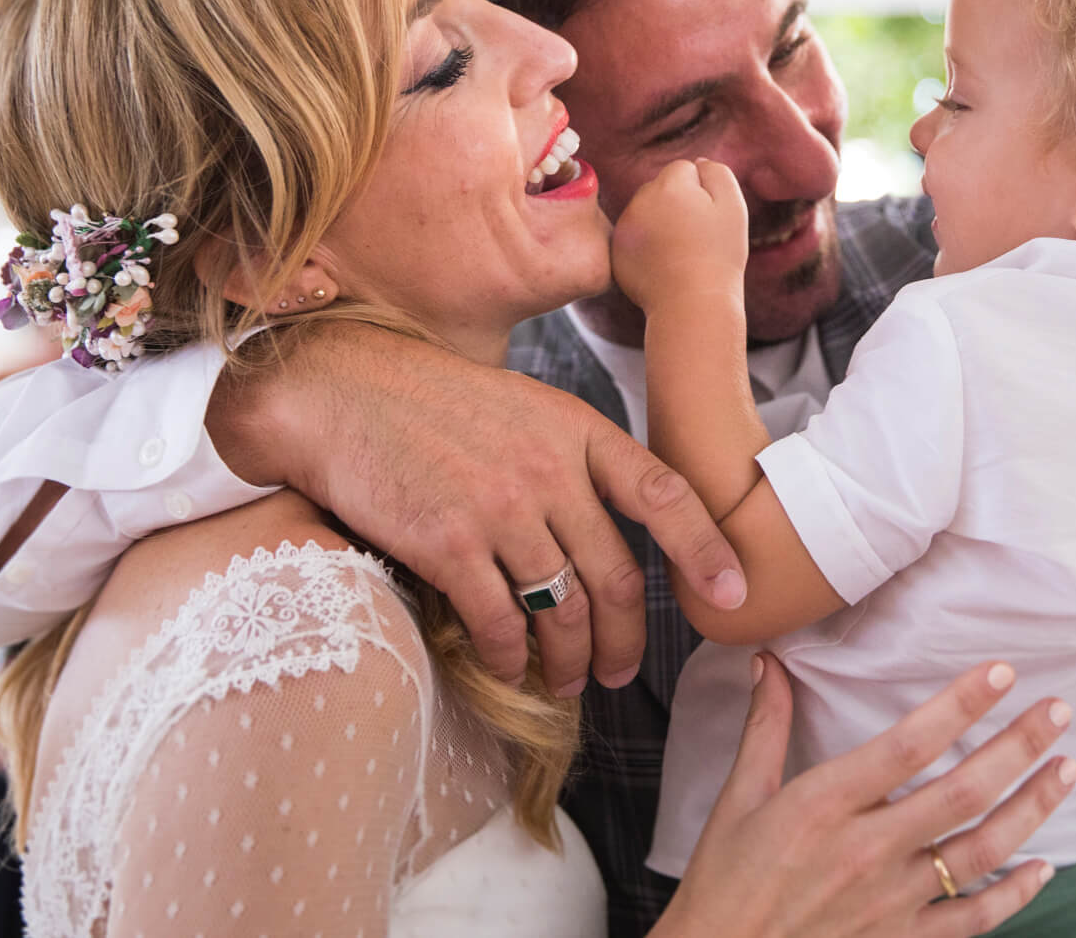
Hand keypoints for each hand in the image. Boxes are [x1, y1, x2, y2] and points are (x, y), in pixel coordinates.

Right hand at [208, 322, 747, 694]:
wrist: (340, 392)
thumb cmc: (431, 403)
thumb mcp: (523, 406)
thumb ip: (571, 458)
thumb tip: (606, 531)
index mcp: (578, 430)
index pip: (665, 494)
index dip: (708, 549)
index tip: (735, 593)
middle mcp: (549, 469)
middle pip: (616, 576)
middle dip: (625, 638)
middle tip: (616, 670)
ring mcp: (499, 507)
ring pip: (563, 609)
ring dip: (569, 661)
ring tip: (565, 682)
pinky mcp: (448, 542)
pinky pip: (499, 622)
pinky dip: (511, 657)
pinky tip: (509, 667)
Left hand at [612, 158, 747, 314]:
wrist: (692, 304)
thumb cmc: (719, 256)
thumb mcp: (733, 207)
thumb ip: (717, 173)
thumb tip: (698, 163)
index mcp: (670, 184)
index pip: (684, 170)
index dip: (702, 193)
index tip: (708, 220)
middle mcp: (640, 200)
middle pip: (660, 188)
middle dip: (677, 203)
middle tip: (695, 237)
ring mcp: (625, 227)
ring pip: (646, 211)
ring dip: (660, 222)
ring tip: (680, 252)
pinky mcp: (617, 252)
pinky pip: (635, 237)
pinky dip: (647, 246)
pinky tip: (664, 264)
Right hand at [657, 656, 1074, 937]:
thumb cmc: (725, 881)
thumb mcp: (738, 797)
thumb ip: (764, 725)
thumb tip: (768, 660)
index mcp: (824, 804)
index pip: (909, 744)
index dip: (961, 705)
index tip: (1001, 673)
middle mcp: (866, 849)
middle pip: (962, 791)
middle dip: (1017, 747)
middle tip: (1058, 711)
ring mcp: (890, 901)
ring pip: (981, 850)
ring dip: (1031, 808)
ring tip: (1065, 770)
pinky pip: (973, 918)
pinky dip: (1015, 894)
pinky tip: (1043, 866)